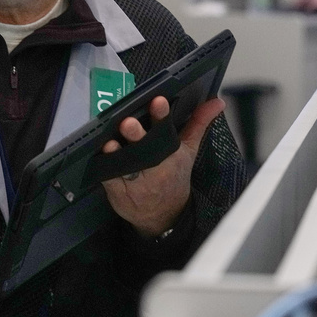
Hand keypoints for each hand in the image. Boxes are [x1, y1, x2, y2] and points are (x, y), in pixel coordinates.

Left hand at [100, 95, 225, 236]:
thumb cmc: (173, 176)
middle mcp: (154, 165)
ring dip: (118, 153)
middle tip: (128, 123)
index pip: (166, 130)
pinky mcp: (119, 190)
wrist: (163, 216)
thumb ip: (198, 123)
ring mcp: (136, 179)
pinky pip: (110, 179)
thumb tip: (217, 101)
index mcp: (171, 151)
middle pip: (144, 147)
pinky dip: (106, 170)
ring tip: (110, 142)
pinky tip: (100, 159)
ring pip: (126, 164)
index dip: (161, 115)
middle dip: (137, 134)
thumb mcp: (188, 150)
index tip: (158, 101)